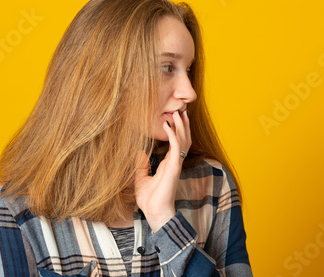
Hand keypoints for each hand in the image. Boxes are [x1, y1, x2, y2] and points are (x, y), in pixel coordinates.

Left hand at [134, 109, 190, 231]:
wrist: (154, 213)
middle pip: (184, 140)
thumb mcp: (141, 178)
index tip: (174, 119)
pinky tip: (168, 125)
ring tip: (178, 113)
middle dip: (183, 125)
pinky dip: (173, 135)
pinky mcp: (174, 167)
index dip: (177, 131)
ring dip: (181, 126)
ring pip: (183, 141)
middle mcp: (174, 163)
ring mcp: (176, 164)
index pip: (177, 144)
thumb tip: (140, 153)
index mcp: (168, 164)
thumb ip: (141, 166)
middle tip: (182, 111)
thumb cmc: (149, 200)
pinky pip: (177, 147)